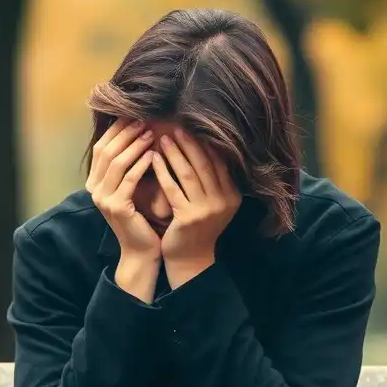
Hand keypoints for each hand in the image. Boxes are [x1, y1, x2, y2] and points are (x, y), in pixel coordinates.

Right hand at [86, 120, 160, 262]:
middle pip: (106, 151)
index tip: (134, 116)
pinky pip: (129, 179)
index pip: (101, 148)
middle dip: (125, 134)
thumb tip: (138, 132)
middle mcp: (94, 189)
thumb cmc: (141, 218)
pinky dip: (141, 164)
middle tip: (144, 120)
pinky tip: (153, 155)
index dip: (116, 131)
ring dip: (134, 145)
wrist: (142, 251)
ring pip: (116, 162)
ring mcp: (103, 199)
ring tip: (150, 133)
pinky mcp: (116, 207)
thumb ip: (128, 165)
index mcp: (95, 182)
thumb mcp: (131, 188)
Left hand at [151, 128, 241, 286]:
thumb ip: (213, 180)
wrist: (190, 259)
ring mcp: (206, 210)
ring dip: (174, 153)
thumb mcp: (213, 203)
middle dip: (189, 143)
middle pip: (204, 164)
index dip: (205, 143)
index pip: (219, 162)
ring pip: (187, 174)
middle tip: (176, 126)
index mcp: (232, 196)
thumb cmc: (198, 227)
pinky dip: (162, 171)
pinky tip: (154, 158)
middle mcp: (222, 202)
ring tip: (163, 138)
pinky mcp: (187, 218)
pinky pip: (172, 188)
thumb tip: (205, 144)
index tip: (192, 126)